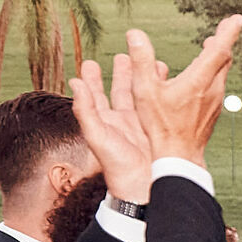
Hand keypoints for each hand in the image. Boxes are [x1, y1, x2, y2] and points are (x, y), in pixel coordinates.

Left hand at [68, 53, 153, 201]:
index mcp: (104, 122)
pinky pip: (157, 106)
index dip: (91, 79)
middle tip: (123, 56)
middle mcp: (122, 122)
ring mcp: (140, 125)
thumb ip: (85, 110)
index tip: (89, 63)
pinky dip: (161, 92)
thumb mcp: (98, 136)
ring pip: (141, 97)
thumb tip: (75, 84)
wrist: (145, 186)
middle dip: (122, 74)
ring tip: (150, 63)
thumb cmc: (118, 166)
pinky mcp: (157, 129)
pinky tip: (167, 84)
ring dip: (144, 80)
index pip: (95, 96)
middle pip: (120, 92)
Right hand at [125, 15, 241, 167]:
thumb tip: (135, 34)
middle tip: (227, 25)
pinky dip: (213, 72)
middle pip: (224, 59)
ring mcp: (216, 102)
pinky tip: (203, 74)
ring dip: (218, 56)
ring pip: (222, 73)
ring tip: (213, 45)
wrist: (179, 157)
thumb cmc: (161, 125)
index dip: (228, 32)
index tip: (237, 18)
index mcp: (199, 80)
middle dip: (224, 40)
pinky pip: (217, 85)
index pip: (220, 50)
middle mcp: (213, 89)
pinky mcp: (213, 111)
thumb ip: (141, 60)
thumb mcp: (144, 91)